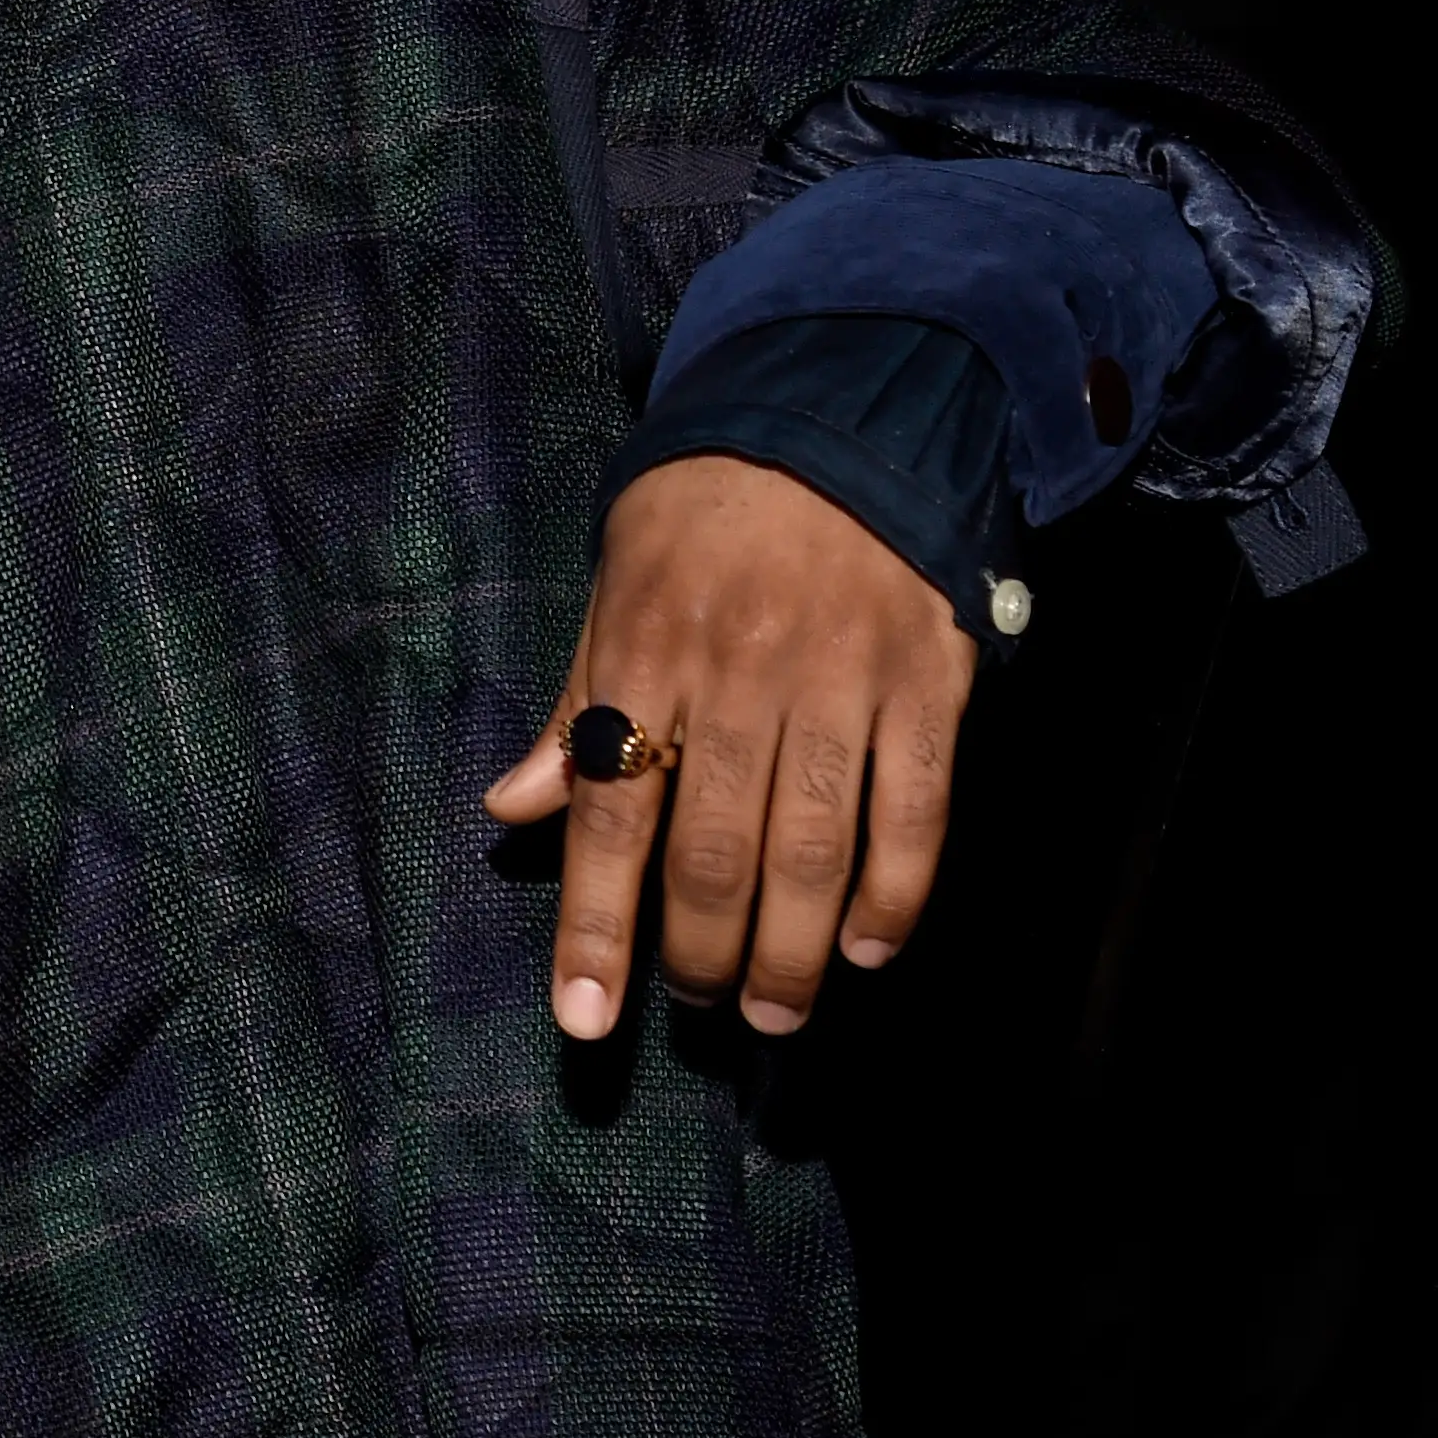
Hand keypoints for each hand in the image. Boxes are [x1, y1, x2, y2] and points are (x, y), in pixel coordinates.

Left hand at [486, 455, 974, 1038]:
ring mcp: (838, 680)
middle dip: (698, 954)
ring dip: (793, 954)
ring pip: (812, 852)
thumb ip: (572, 705)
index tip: (583, 1019)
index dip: (593, 928)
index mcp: (645, 653)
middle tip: (697, 1003)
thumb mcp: (613, 589)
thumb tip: (508, 808)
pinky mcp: (928, 681)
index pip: (608, 815)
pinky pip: (916, 812)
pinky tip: (870, 949)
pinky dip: (895, 895)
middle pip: (712, 853)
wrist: (837, 418)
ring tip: (777, 1013)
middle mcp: (736, 674)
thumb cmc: (702, 514)